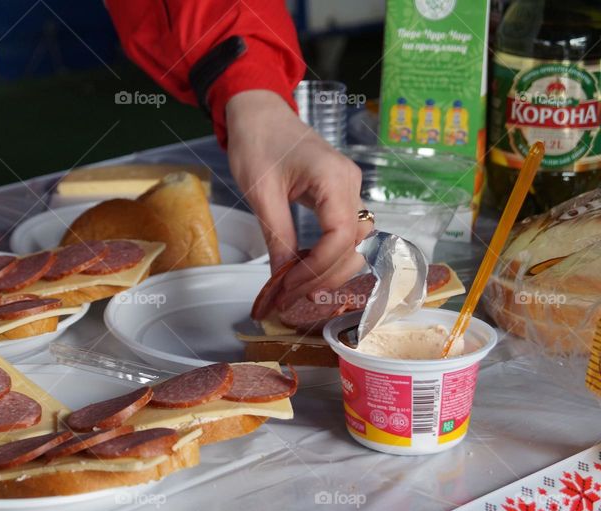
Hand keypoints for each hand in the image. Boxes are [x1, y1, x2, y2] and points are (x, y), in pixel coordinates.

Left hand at [225, 89, 371, 307]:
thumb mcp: (261, 193)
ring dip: (328, 270)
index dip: (317, 268)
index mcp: (333, 178)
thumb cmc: (258, 141)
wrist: (259, 112)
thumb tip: (281, 278)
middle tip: (288, 297)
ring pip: (353, 243)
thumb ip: (276, 236)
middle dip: (323, 276)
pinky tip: (305, 270)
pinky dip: (327, 255)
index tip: (290, 287)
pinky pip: (343, 233)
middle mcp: (350, 184)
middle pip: (352, 245)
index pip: (340, 236)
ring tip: (297, 289)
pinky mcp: (339, 195)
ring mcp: (348, 189)